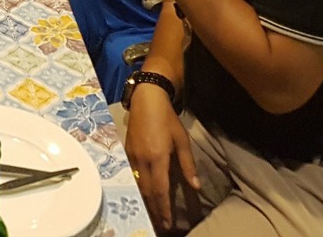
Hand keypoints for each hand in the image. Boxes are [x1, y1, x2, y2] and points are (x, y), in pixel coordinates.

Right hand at [125, 86, 200, 231]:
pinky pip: (131, 175)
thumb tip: (196, 186)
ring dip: (145, 200)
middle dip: (154, 209)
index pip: (160, 189)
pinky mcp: (126, 151)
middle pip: (146, 191)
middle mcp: (142, 159)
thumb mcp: (182, 140)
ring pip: (137, 185)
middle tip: (160, 224)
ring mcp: (132, 155)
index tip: (168, 222)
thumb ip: (188, 165)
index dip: (164, 208)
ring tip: (152, 213)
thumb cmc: (167, 119)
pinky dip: (137, 187)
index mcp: (157, 157)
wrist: (146, 99)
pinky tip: (142, 193)